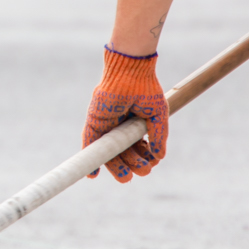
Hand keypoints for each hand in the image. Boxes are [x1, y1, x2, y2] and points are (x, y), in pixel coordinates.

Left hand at [82, 46, 168, 181]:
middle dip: (132, 166)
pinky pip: (90, 142)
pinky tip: (93, 174)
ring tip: (127, 176)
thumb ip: (158, 137)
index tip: (149, 165)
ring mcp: (105, 126)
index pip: (136, 150)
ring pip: (108, 153)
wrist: (131, 71)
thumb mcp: (157, 116)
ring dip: (116, 167)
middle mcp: (118, 128)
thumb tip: (158, 158)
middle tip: (142, 171)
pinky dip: (91, 158)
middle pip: (122, 155)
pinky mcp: (94, 121)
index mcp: (133, 127)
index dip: (142, 159)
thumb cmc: (145, 89)